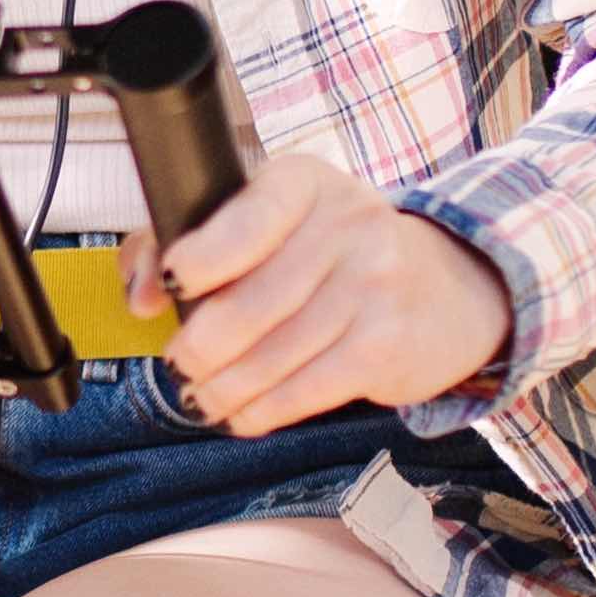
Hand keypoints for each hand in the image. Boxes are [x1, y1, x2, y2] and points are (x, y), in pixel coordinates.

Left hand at [136, 149, 512, 435]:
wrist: (453, 287)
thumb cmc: (338, 254)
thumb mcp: (278, 222)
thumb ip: (193, 239)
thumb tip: (142, 294)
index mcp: (305, 183)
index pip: (245, 219)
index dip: (197, 260)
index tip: (169, 288)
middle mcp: (347, 224)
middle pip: (246, 305)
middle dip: (197, 348)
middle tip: (180, 363)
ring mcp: (373, 285)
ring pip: (269, 357)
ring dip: (221, 389)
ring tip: (202, 396)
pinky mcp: (386, 345)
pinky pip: (303, 391)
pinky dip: (260, 411)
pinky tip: (242, 413)